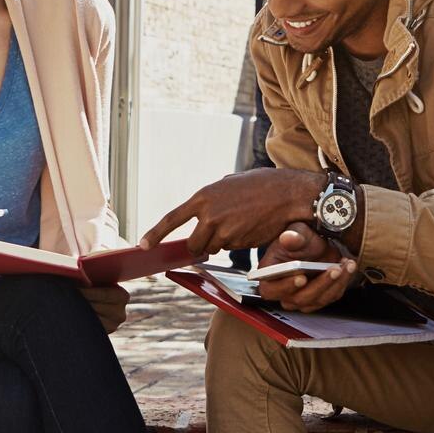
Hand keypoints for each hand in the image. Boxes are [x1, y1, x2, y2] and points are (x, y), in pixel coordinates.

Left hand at [140, 168, 324, 255]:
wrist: (290, 193)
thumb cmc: (263, 184)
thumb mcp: (230, 183)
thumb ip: (212, 198)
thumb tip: (202, 212)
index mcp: (204, 196)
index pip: (172, 219)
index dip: (155, 233)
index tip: (143, 246)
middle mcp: (209, 214)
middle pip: (195, 244)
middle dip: (205, 244)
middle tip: (221, 232)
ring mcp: (224, 230)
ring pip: (215, 248)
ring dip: (224, 242)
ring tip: (243, 223)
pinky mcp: (239, 242)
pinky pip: (233, 249)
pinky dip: (240, 242)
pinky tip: (253, 227)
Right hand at [256, 223, 354, 312]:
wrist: (316, 243)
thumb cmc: (300, 239)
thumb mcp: (296, 232)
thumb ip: (292, 237)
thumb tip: (288, 238)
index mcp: (269, 276)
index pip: (271, 290)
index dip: (285, 286)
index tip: (301, 278)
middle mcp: (283, 291)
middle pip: (299, 298)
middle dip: (319, 284)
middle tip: (333, 269)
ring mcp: (301, 297)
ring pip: (318, 300)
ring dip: (335, 283)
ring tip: (346, 265)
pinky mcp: (318, 298)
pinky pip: (331, 296)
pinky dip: (342, 282)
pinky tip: (348, 266)